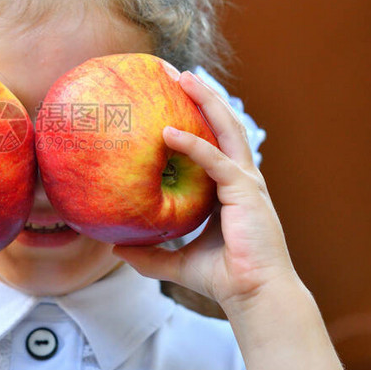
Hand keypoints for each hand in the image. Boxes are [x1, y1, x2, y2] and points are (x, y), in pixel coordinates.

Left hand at [112, 70, 297, 309]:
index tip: (173, 95)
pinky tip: (168, 132)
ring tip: (183, 77)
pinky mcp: (246, 193)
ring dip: (206, 100)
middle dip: (203, 95)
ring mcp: (247, 182)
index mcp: (230, 188)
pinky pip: (216, 161)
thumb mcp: (177, 263)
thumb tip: (116, 250)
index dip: (198, 115)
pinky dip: (193, 144)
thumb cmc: (224, 279)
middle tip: (176, 72)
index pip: (215, 140)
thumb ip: (149, 255)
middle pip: (224, 124)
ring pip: (227, 130)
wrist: (254, 297)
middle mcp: (242, 178)